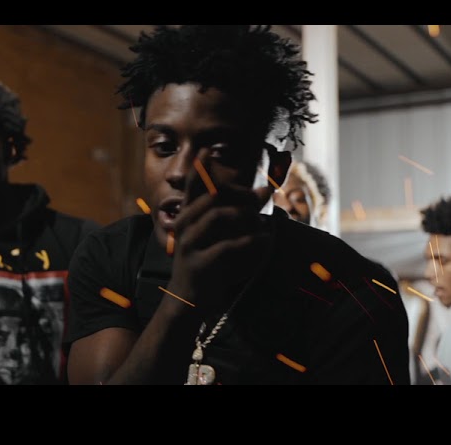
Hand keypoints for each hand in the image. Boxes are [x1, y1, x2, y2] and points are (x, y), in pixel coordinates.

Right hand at [167, 149, 273, 316]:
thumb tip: (266, 191)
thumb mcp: (221, 236)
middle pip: (213, 196)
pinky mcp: (199, 264)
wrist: (188, 299)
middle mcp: (184, 225)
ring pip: (218, 216)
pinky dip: (250, 242)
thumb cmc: (209, 262)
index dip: (199, 167)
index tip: (207, 150)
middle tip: (262, 196)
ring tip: (262, 224)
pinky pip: (227, 246)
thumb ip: (240, 212)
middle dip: (241, 193)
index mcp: (188, 215)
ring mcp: (189, 244)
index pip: (192, 185)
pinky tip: (263, 242)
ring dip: (245, 216)